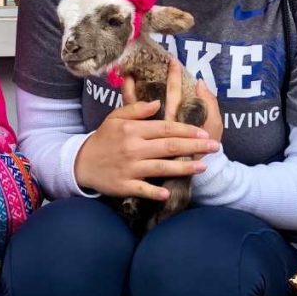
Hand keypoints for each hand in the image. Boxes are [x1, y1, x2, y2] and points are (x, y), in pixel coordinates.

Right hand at [75, 84, 219, 199]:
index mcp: (134, 130)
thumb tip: (159, 103)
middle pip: (169, 146)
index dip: (187, 130)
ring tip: (203, 167)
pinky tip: (168, 193)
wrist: (82, 162)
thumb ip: (136, 109)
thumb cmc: (103, 138)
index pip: (166, 128)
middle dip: (194, 146)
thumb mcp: (116, 117)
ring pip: (161, 167)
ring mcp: (130, 168)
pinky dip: (155, 192)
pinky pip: (142, 189)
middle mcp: (133, 148)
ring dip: (183, 167)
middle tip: (214, 147)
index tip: (204, 132)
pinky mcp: (124, 185)